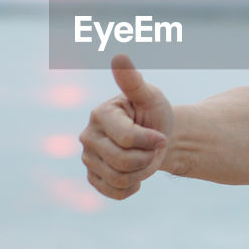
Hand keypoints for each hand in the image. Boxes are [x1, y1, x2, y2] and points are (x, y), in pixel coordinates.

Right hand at [79, 54, 174, 199]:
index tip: (161, 136)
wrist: (157, 139)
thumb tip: (119, 56)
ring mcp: (88, 158)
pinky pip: (113, 192)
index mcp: (100, 114)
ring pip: (118, 178)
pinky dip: (131, 188)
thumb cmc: (153, 114)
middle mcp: (88, 136)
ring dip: (141, 173)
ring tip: (144, 159)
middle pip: (121, 161)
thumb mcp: (150, 96)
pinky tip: (136, 175)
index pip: (126, 138)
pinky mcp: (93, 177)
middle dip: (146, 158)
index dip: (150, 141)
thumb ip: (133, 81)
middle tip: (153, 149)